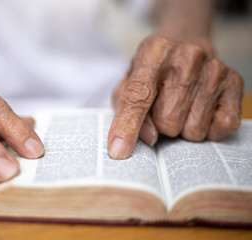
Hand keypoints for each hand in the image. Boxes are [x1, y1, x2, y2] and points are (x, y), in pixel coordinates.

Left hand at [108, 35, 242, 158]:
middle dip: (160, 124)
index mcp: (153, 51)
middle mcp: (187, 56)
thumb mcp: (128, 80)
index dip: (127, 126)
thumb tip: (148, 137)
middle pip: (167, 121)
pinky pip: (221, 127)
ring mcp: (214, 68)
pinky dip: (208, 129)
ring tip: (181, 105)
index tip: (118, 151)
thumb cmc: (152, 69)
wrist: (186, 43)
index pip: (138, 96)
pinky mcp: (235, 82)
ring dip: (183, 127)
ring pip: (193, 129)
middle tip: (163, 106)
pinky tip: (201, 110)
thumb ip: (126, 108)